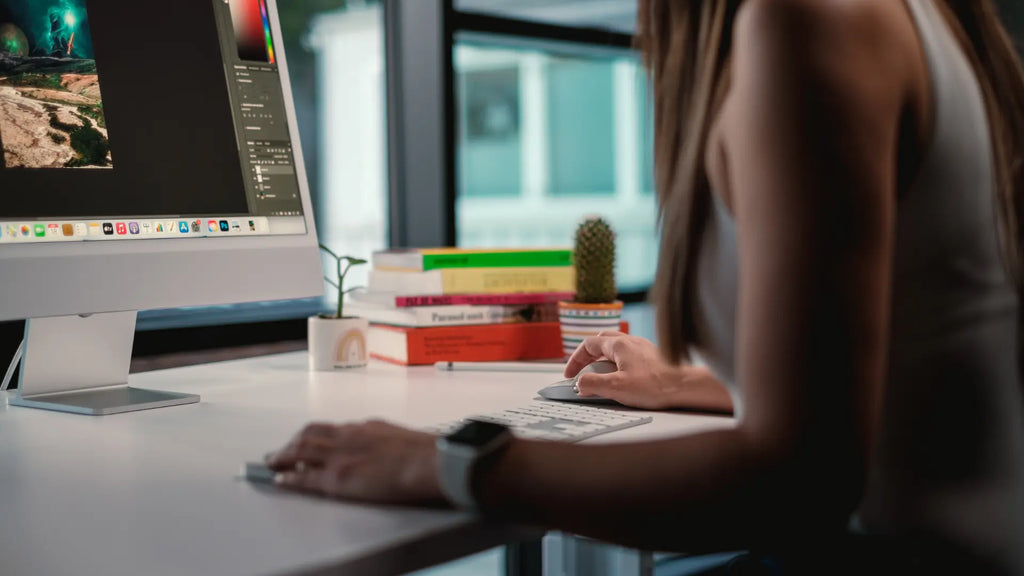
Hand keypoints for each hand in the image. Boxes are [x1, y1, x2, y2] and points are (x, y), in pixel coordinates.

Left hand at [265, 420, 444, 504]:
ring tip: (273, 461)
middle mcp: (347, 437)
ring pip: (301, 451)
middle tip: (280, 450)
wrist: (427, 461)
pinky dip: (289, 477)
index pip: (331, 430)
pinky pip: (305, 476)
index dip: (314, 435)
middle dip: (292, 442)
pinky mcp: (337, 477)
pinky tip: (280, 479)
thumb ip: (383, 439)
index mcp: (364, 428)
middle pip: (310, 435)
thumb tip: (383, 445)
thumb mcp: (399, 437)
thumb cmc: (424, 452)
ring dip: (283, 455)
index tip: (306, 440)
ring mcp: (340, 456)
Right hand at [565, 332, 731, 411]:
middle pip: (601, 341)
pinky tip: (621, 377)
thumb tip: (580, 383)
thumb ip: (593, 384)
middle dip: (587, 355)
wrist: (685, 387)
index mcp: (619, 345)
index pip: (588, 344)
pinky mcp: (652, 357)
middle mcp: (631, 342)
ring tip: (599, 375)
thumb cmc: (656, 385)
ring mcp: (643, 348)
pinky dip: (617, 363)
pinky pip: (628, 354)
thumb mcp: (616, 388)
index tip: (570, 375)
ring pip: (616, 347)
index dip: (575, 359)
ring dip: (603, 359)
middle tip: (581, 370)